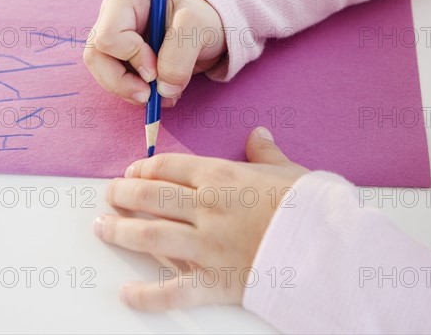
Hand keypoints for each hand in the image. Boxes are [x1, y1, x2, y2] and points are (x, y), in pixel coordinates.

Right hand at [84, 0, 225, 106]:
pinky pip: (118, 85)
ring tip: (167, 94)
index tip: (156, 69)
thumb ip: (179, 55)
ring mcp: (114, 41)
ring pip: (104, 76)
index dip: (131, 58)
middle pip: (96, 58)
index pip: (108, 36)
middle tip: (150, 96)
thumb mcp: (197, 26)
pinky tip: (163, 93)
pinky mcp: (121, 61)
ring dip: (133, 93)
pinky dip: (140, 96)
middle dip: (123, 83)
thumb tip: (162, 89)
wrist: (210, 28)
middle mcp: (112, 18)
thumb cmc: (202, 16)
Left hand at [93, 127, 308, 310]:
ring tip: (102, 228)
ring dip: (122, 232)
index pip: (170, 168)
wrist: (328, 248)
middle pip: (152, 198)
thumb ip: (265, 152)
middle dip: (125, 195)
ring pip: (152, 237)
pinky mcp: (215, 281)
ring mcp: (206, 246)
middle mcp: (206, 208)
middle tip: (109, 195)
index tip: (132, 172)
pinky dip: (148, 297)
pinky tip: (126, 294)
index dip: (145, 169)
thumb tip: (258, 133)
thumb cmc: (308, 205)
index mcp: (221, 177)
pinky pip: (174, 292)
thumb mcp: (287, 170)